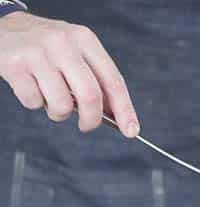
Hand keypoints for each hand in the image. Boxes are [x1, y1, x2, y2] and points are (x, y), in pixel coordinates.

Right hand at [0, 12, 139, 136]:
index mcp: (85, 40)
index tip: (131, 130)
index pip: (113, 80)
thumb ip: (94, 77)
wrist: (2, 27)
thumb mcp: (74, 51)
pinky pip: (33, 102)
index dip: (125, 110)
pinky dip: (35, 103)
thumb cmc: (44, 45)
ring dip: (59, 113)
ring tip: (51, 99)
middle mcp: (63, 44)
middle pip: (91, 96)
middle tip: (87, 126)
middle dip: (92, 120)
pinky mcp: (15, 65)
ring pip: (62, 105)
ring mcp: (38, 54)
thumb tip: (114, 113)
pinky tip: (32, 87)